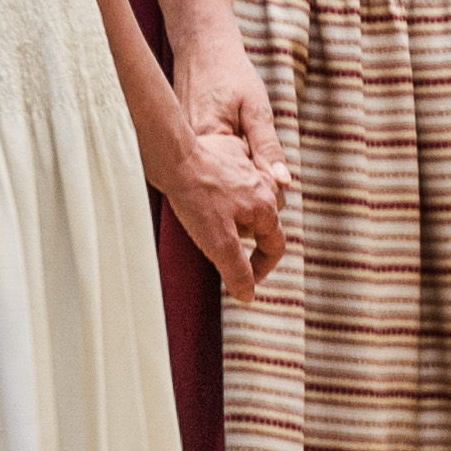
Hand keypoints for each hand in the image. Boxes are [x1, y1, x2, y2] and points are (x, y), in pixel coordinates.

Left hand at [155, 117, 289, 304]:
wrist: (174, 154)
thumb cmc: (196, 196)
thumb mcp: (218, 242)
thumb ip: (237, 270)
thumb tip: (248, 295)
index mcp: (265, 208)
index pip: (275, 245)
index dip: (263, 266)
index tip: (248, 279)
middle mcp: (263, 186)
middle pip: (263, 223)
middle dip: (247, 240)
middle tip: (222, 248)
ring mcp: (246, 169)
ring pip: (248, 202)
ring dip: (235, 217)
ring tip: (208, 222)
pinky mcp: (227, 157)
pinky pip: (232, 184)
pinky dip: (223, 196)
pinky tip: (202, 198)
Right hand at [176, 41, 293, 200]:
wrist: (201, 48)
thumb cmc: (230, 72)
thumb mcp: (256, 107)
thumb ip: (268, 145)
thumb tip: (282, 181)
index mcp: (208, 143)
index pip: (240, 183)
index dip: (263, 188)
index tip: (278, 185)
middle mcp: (191, 148)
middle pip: (226, 184)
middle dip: (250, 185)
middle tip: (266, 170)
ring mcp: (186, 146)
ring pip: (219, 175)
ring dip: (238, 175)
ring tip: (248, 155)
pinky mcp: (186, 142)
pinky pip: (211, 162)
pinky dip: (226, 162)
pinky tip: (234, 150)